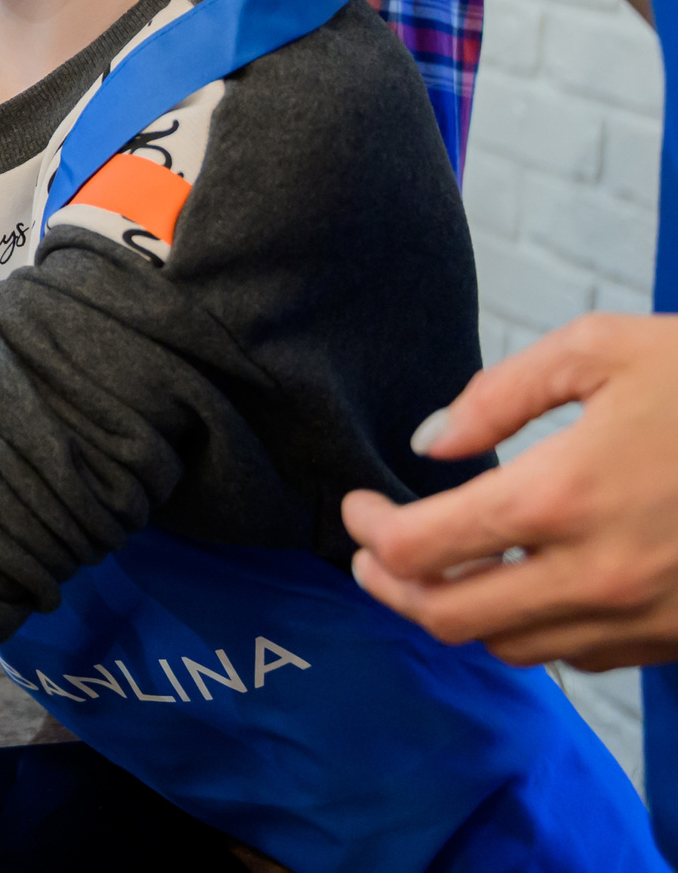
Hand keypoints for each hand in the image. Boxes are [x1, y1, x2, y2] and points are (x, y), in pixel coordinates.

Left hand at [343, 313, 677, 668]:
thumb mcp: (604, 348)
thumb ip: (501, 393)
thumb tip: (434, 442)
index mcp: (561, 497)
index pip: (420, 550)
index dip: (367, 533)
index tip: (357, 505)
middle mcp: (597, 574)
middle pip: (451, 619)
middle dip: (392, 590)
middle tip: (372, 554)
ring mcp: (645, 616)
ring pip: (513, 647)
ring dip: (461, 613)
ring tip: (439, 568)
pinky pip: (580, 654)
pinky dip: (533, 626)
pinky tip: (525, 581)